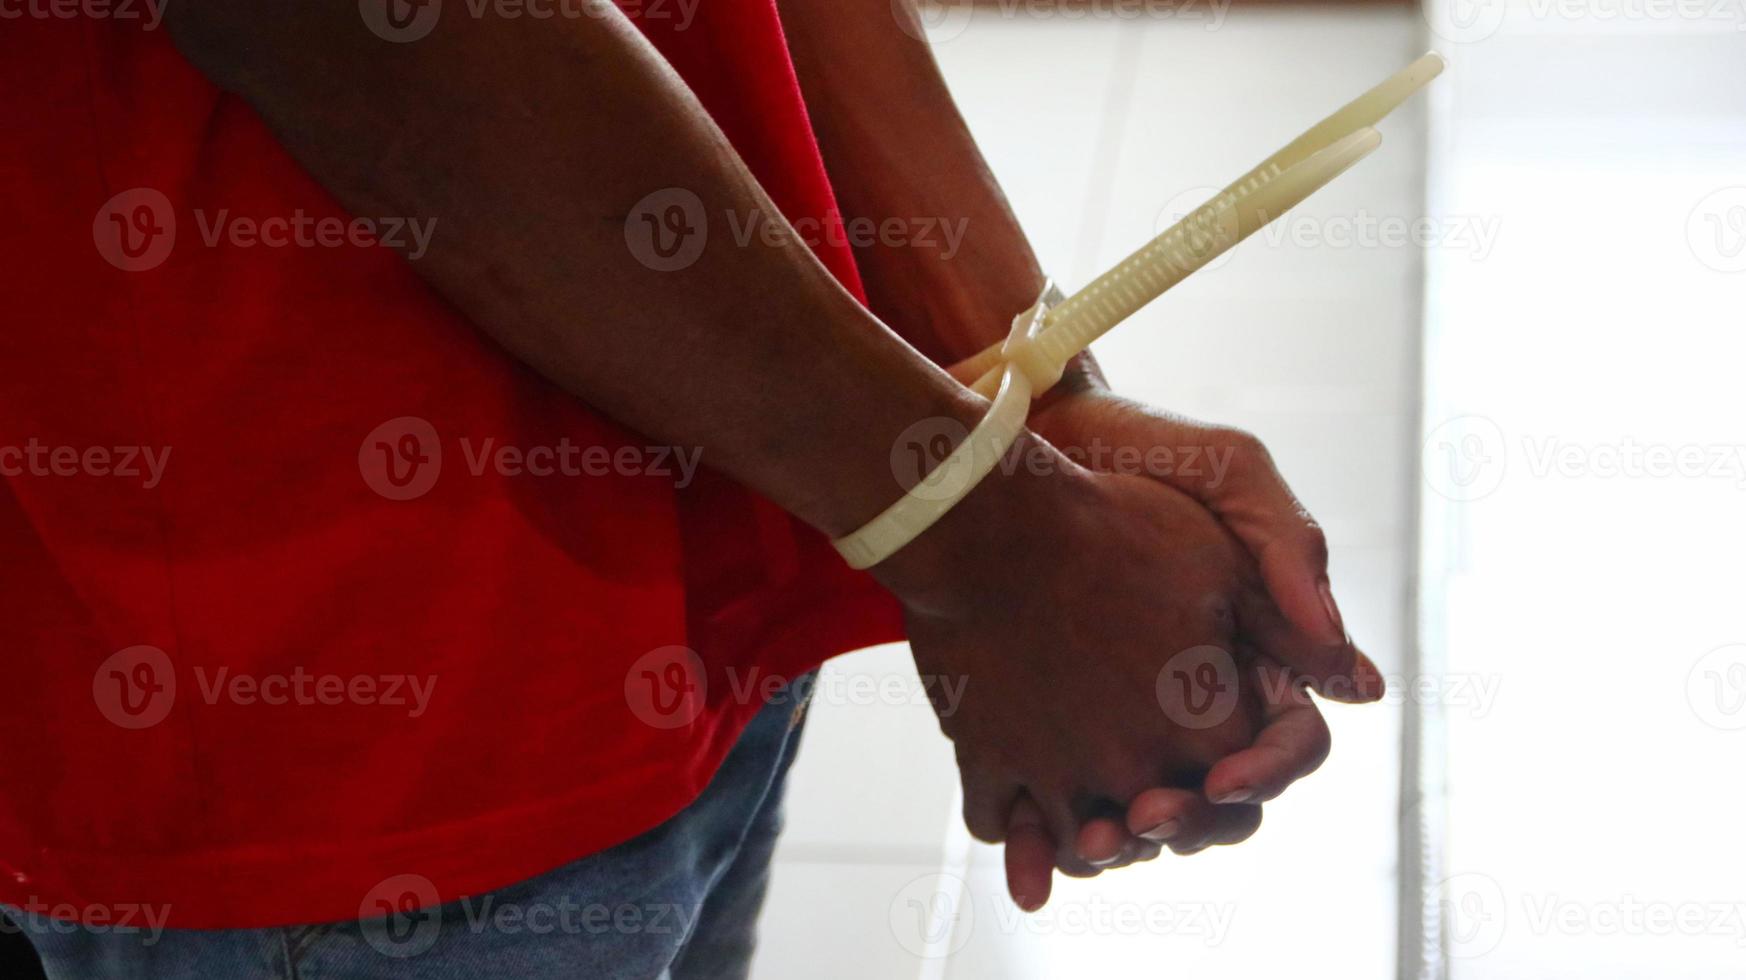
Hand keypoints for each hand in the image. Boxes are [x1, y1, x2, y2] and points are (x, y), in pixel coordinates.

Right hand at [873, 437, 1278, 878]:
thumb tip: (1364, 689)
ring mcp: (1055, 770)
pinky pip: (996, 825)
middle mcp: (1136, 767)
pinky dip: (1010, 826)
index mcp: (1207, 724)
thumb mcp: (1225, 557)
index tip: (1222, 765)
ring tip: (1089, 812)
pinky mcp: (985, 759)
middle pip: (1165, 830)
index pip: (1248, 790)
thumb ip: (1296, 628)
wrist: (990, 518)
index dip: (1244, 783)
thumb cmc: (1112, 524)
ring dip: (1089, 836)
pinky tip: (1018, 805)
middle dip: (1168, 818)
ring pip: (1081, 844)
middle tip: (1152, 794)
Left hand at [987, 385, 1382, 907]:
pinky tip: (1023, 855)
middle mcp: (1196, 692)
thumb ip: (1289, 551)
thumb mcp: (1227, 472)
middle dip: (1189, 823)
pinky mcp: (1048, 715)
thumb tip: (1358, 681)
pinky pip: (1059, 795)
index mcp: (1256, 647)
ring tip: (1082, 847)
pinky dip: (1043, 836)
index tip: (1224, 779)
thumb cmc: (1140, 444)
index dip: (1268, 771)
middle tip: (1140, 822)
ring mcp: (1121, 709)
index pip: (1293, 741)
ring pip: (1142, 811)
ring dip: (1120, 843)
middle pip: (1219, 799)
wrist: (1030, 432)